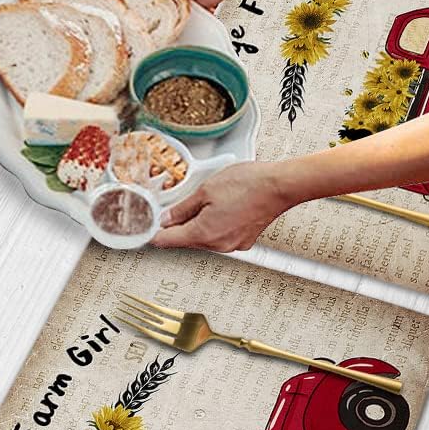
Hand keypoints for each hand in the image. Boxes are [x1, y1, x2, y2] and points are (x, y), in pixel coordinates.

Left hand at [151, 163, 291, 250]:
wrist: (280, 186)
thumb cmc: (249, 184)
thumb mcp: (205, 189)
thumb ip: (182, 208)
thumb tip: (167, 218)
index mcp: (203, 233)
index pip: (168, 241)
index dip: (154, 233)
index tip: (147, 229)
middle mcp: (218, 245)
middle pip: (186, 239)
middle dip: (179, 224)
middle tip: (179, 205)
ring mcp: (232, 245)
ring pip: (204, 237)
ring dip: (200, 223)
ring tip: (210, 201)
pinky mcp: (243, 241)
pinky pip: (220, 235)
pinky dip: (216, 224)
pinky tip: (223, 207)